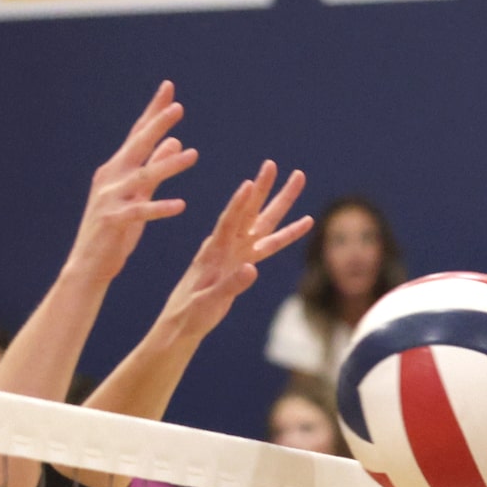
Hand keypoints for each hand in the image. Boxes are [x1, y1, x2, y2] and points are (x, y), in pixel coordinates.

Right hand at [63, 82, 201, 287]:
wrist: (88, 265)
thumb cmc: (115, 231)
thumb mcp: (139, 195)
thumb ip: (155, 168)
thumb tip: (174, 140)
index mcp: (116, 169)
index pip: (138, 134)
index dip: (154, 111)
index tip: (169, 88)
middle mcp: (110, 178)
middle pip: (137, 146)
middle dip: (157, 125)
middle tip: (178, 107)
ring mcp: (110, 199)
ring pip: (143, 177)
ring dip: (168, 165)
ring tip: (193, 155)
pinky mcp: (114, 222)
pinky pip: (141, 212)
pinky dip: (160, 207)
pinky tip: (181, 205)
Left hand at [148, 159, 311, 346]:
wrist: (182, 321)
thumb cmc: (190, 313)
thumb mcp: (207, 302)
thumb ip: (231, 285)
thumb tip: (254, 269)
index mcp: (214, 252)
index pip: (228, 223)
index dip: (238, 204)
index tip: (248, 183)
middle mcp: (228, 246)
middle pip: (250, 212)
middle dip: (263, 189)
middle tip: (274, 164)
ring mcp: (238, 253)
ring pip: (264, 222)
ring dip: (280, 202)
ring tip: (297, 179)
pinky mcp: (244, 263)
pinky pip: (270, 246)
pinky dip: (287, 234)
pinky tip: (304, 222)